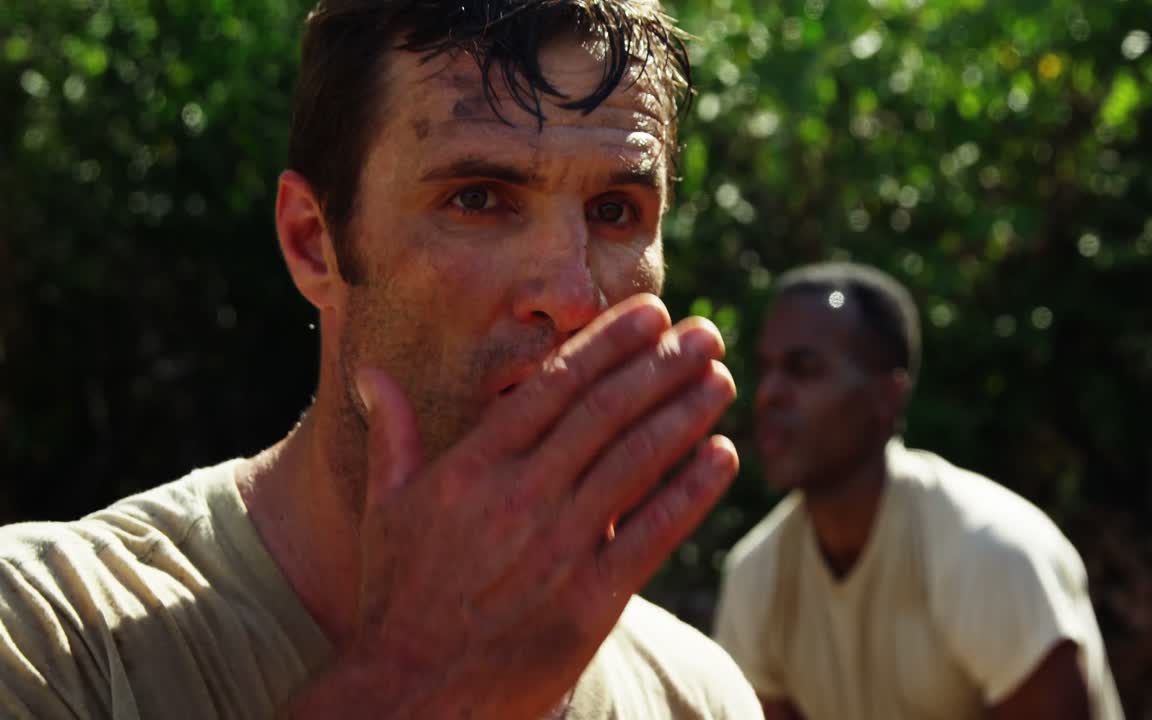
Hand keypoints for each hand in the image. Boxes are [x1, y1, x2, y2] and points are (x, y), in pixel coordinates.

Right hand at [289, 293, 737, 718]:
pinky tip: (722, 457)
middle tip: (707, 332)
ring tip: (721, 378)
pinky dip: (692, 491)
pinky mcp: (589, 602)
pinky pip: (653, 534)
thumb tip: (373, 376)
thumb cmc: (397, 596)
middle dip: (663, 364)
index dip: (608, 344)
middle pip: (607, 412)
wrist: (411, 695)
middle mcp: (519, 497)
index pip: (553, 386)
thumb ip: (393, 434)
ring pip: (637, 461)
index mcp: (472, 467)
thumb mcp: (384, 508)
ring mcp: (557, 549)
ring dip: (686, 413)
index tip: (651, 313)